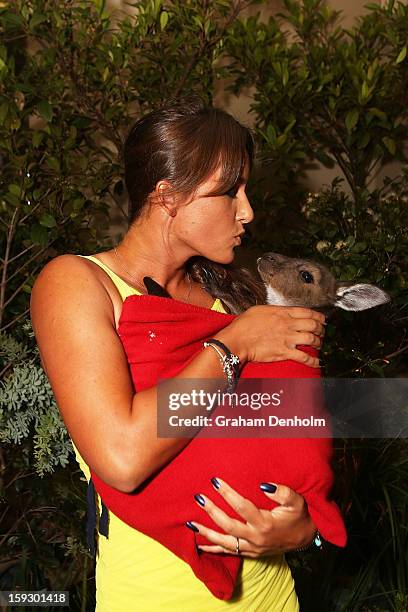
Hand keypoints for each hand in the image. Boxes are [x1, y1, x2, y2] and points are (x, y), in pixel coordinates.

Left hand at [189, 478, 316, 557]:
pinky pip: (229, 552)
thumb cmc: (298, 515)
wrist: (305, 537)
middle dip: (212, 511)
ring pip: (225, 542)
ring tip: (190, 523)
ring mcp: (252, 548)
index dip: (228, 494)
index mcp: (265, 523)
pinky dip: (213, 549)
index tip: (215, 481)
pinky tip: (199, 544)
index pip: (242, 507)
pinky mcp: (250, 553)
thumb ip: (282, 492)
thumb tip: (263, 485)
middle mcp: (256, 537)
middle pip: (228, 525)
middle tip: (199, 498)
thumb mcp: (296, 501)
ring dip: (206, 533)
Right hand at [216, 305, 325, 367]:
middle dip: (321, 329)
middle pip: (312, 325)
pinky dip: (313, 361)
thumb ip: (274, 311)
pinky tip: (317, 362)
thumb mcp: (259, 310)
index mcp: (282, 313)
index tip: (322, 319)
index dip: (318, 316)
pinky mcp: (284, 352)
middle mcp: (287, 325)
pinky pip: (304, 357)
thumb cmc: (243, 326)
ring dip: (318, 343)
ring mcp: (287, 339)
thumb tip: (279, 312)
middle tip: (322, 332)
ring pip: (311, 339)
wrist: (237, 340)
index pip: (307, 312)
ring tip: (319, 345)